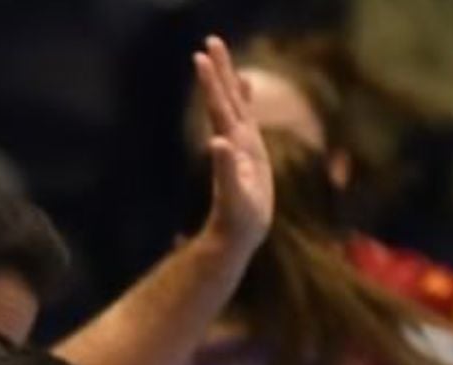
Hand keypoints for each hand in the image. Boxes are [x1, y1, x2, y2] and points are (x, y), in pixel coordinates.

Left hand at [193, 36, 274, 264]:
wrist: (236, 236)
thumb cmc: (236, 220)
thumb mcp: (233, 195)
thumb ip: (226, 168)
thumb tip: (218, 142)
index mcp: (232, 145)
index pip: (220, 107)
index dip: (212, 83)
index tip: (201, 56)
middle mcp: (234, 140)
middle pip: (224, 99)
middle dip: (218, 71)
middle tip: (211, 41)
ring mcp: (242, 145)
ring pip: (234, 105)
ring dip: (228, 81)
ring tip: (222, 56)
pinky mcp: (251, 153)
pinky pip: (247, 118)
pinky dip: (245, 100)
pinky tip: (244, 88)